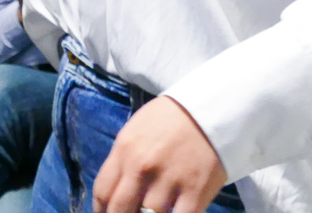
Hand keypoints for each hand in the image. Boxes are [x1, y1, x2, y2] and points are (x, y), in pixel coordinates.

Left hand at [92, 96, 226, 212]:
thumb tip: (116, 191)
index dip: (101, 210)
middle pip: (120, 209)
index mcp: (124, 150)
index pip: (102, 191)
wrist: (210, 109)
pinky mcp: (196, 192)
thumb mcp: (135, 131)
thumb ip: (123, 161)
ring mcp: (169, 180)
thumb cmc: (169, 119)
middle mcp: (142, 167)